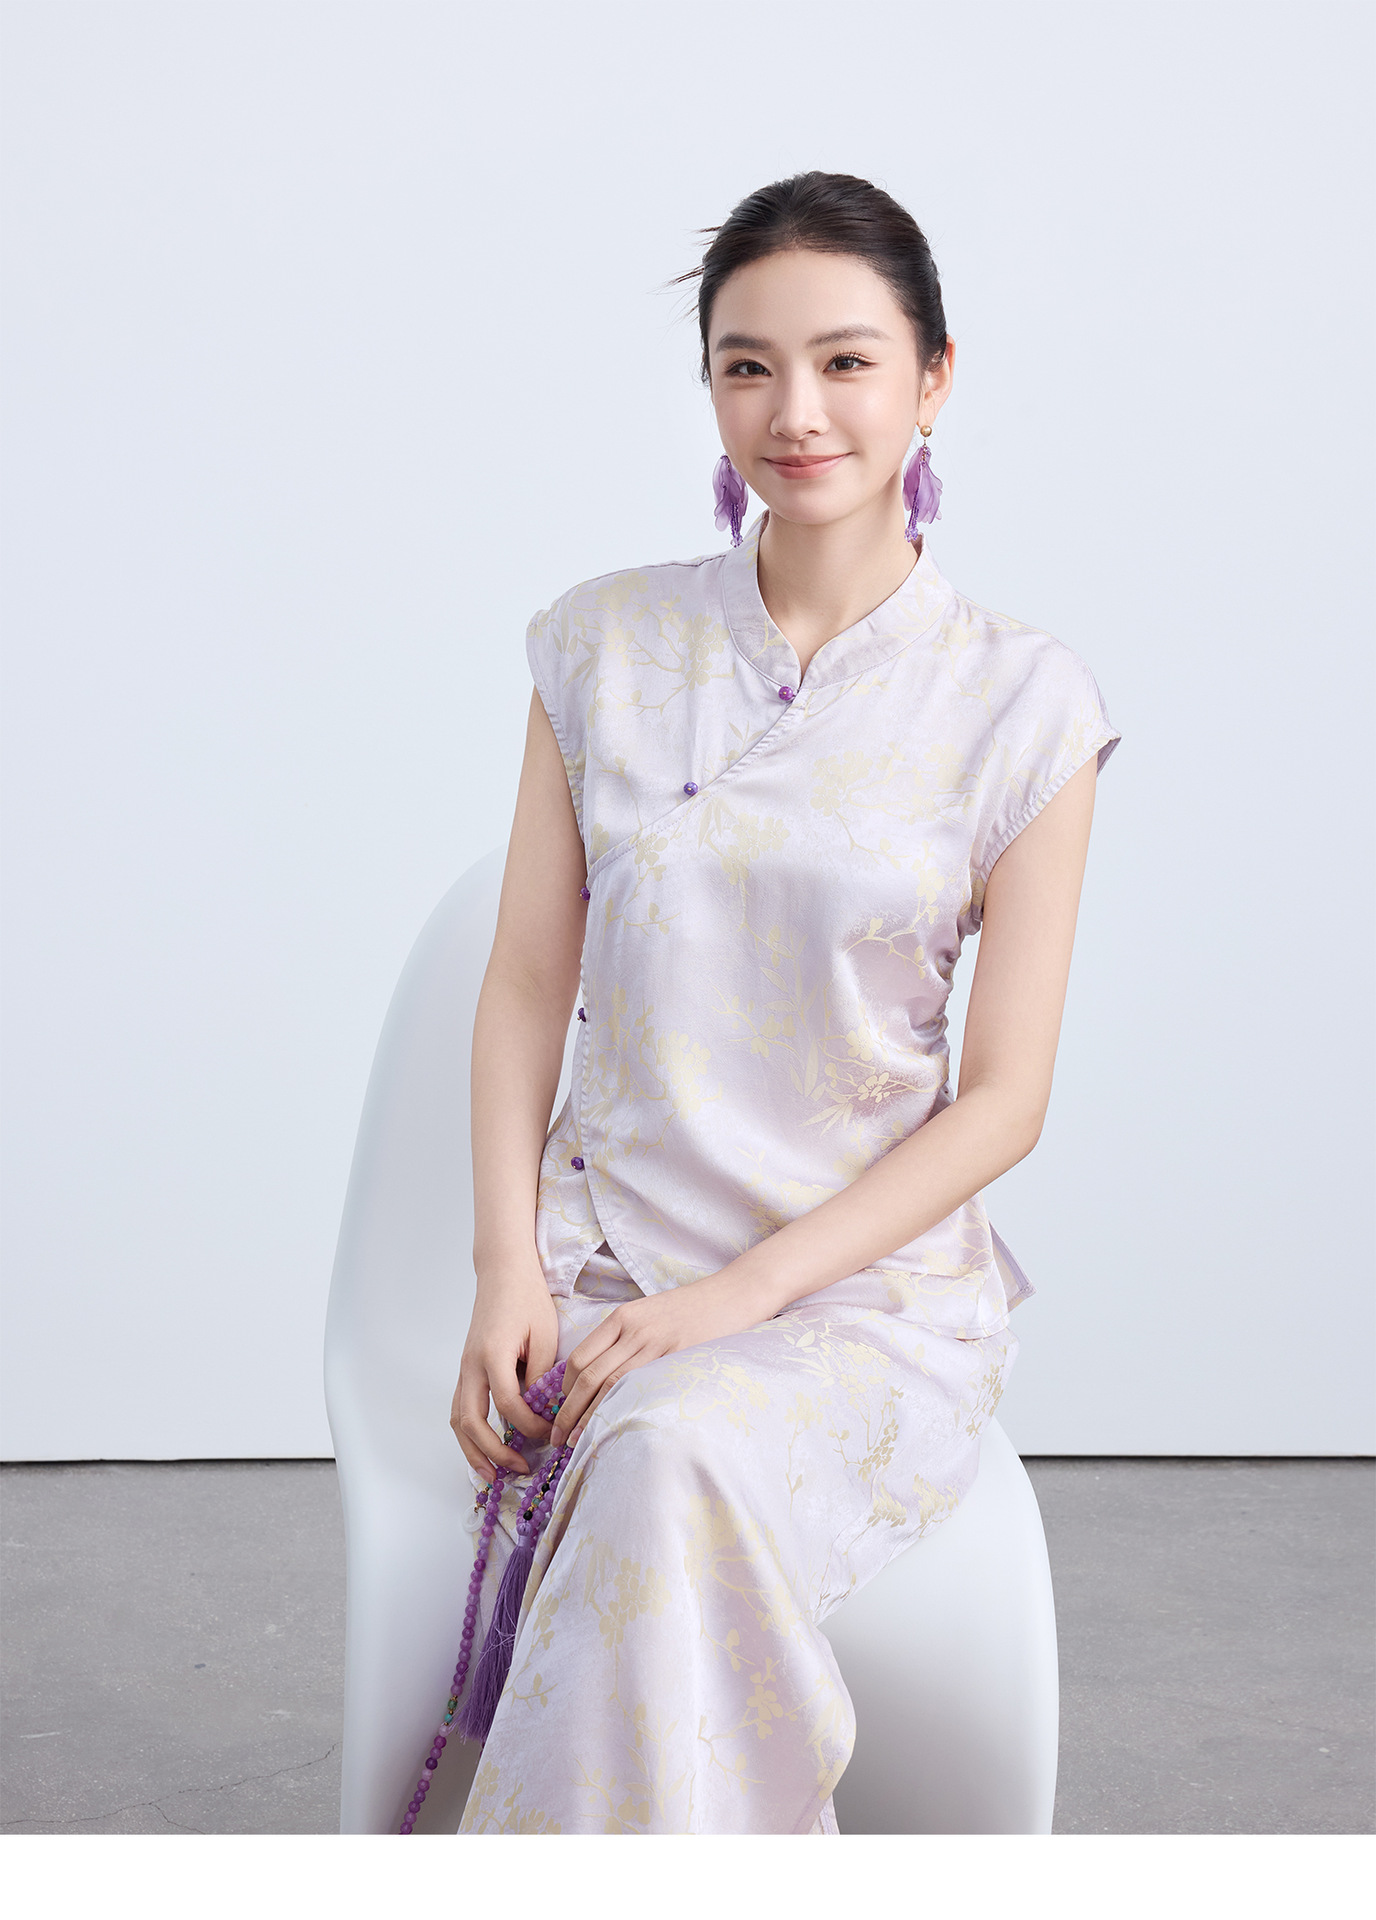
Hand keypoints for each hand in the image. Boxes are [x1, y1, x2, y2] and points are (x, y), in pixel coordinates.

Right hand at [452, 1266, 560, 1483]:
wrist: (503, 1273)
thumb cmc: (528, 1299)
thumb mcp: (544, 1335)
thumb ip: (539, 1375)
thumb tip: (539, 1412)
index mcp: (493, 1354)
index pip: (508, 1405)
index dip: (530, 1426)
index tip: (551, 1432)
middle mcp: (471, 1365)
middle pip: (471, 1422)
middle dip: (493, 1452)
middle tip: (518, 1470)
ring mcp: (464, 1368)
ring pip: (458, 1420)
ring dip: (473, 1451)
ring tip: (494, 1475)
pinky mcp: (466, 1370)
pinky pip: (461, 1408)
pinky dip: (470, 1434)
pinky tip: (485, 1449)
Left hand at [550, 1266, 776, 1448]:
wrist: (733, 1295)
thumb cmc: (692, 1309)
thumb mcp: (650, 1315)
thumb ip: (625, 1339)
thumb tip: (599, 1378)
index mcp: (622, 1318)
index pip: (579, 1358)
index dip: (565, 1391)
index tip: (562, 1412)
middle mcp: (633, 1329)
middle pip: (587, 1375)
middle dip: (567, 1412)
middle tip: (557, 1438)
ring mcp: (655, 1343)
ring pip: (608, 1385)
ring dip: (587, 1417)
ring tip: (577, 1442)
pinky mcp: (677, 1357)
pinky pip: (640, 1387)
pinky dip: (620, 1410)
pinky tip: (614, 1429)